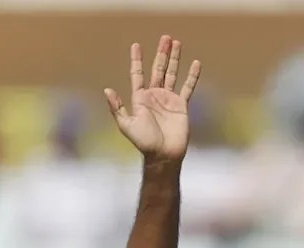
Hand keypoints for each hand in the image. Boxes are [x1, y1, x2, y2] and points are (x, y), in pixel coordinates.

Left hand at [104, 36, 201, 164]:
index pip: (138, 74)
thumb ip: (118, 108)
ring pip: (172, 74)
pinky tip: (195, 63)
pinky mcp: (181, 105)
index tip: (136, 45)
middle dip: (161, 53)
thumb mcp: (127, 125)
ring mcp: (168, 99)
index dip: (136, 60)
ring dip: (175, 59)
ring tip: (177, 43)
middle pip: (158, 69)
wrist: (163, 154)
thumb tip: (107, 90)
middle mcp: (154, 96)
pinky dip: (192, 76)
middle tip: (165, 37)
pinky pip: (188, 87)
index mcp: (140, 98)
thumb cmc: (144, 142)